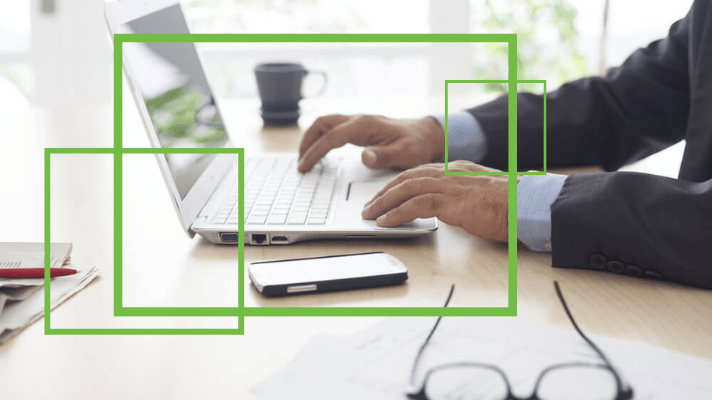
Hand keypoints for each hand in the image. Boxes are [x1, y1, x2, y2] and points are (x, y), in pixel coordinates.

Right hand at [298, 114, 443, 172]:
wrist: (428, 135)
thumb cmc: (418, 145)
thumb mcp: (405, 154)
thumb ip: (384, 156)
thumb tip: (364, 157)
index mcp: (365, 125)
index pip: (331, 137)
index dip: (315, 152)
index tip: (304, 167)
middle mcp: (359, 120)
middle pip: (322, 123)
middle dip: (307, 141)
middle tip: (300, 163)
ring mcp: (358, 123)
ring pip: (325, 124)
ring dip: (312, 138)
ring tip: (304, 159)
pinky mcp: (360, 129)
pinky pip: (333, 129)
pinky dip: (321, 139)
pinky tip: (320, 153)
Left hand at [361, 161, 518, 241]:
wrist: (527, 204)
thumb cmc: (512, 204)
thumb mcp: (482, 195)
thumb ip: (464, 197)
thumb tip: (455, 210)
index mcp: (456, 169)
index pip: (419, 172)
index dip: (398, 183)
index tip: (385, 193)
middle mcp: (449, 173)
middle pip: (406, 178)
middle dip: (384, 192)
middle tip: (370, 205)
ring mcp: (449, 185)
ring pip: (405, 190)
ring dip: (383, 203)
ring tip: (370, 215)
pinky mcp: (450, 201)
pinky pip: (414, 206)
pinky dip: (396, 213)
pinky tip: (386, 222)